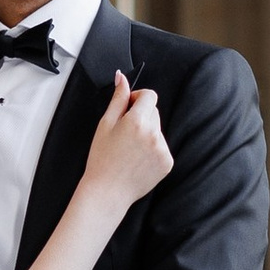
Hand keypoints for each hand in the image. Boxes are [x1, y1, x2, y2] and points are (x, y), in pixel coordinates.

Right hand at [83, 69, 172, 208]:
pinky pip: (162, 147)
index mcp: (137, 121)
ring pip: (158, 130)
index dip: (137, 98)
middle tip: (124, 133)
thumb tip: (122, 78)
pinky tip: (137, 159)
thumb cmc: (102, 159)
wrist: (107, 191)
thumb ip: (117, 99)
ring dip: (147, 134)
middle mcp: (153, 134)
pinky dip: (152, 149)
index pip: (150, 95)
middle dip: (141, 117)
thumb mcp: (105, 124)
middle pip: (154, 112)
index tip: (128, 108)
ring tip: (129, 150)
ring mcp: (162, 149)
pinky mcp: (167, 162)